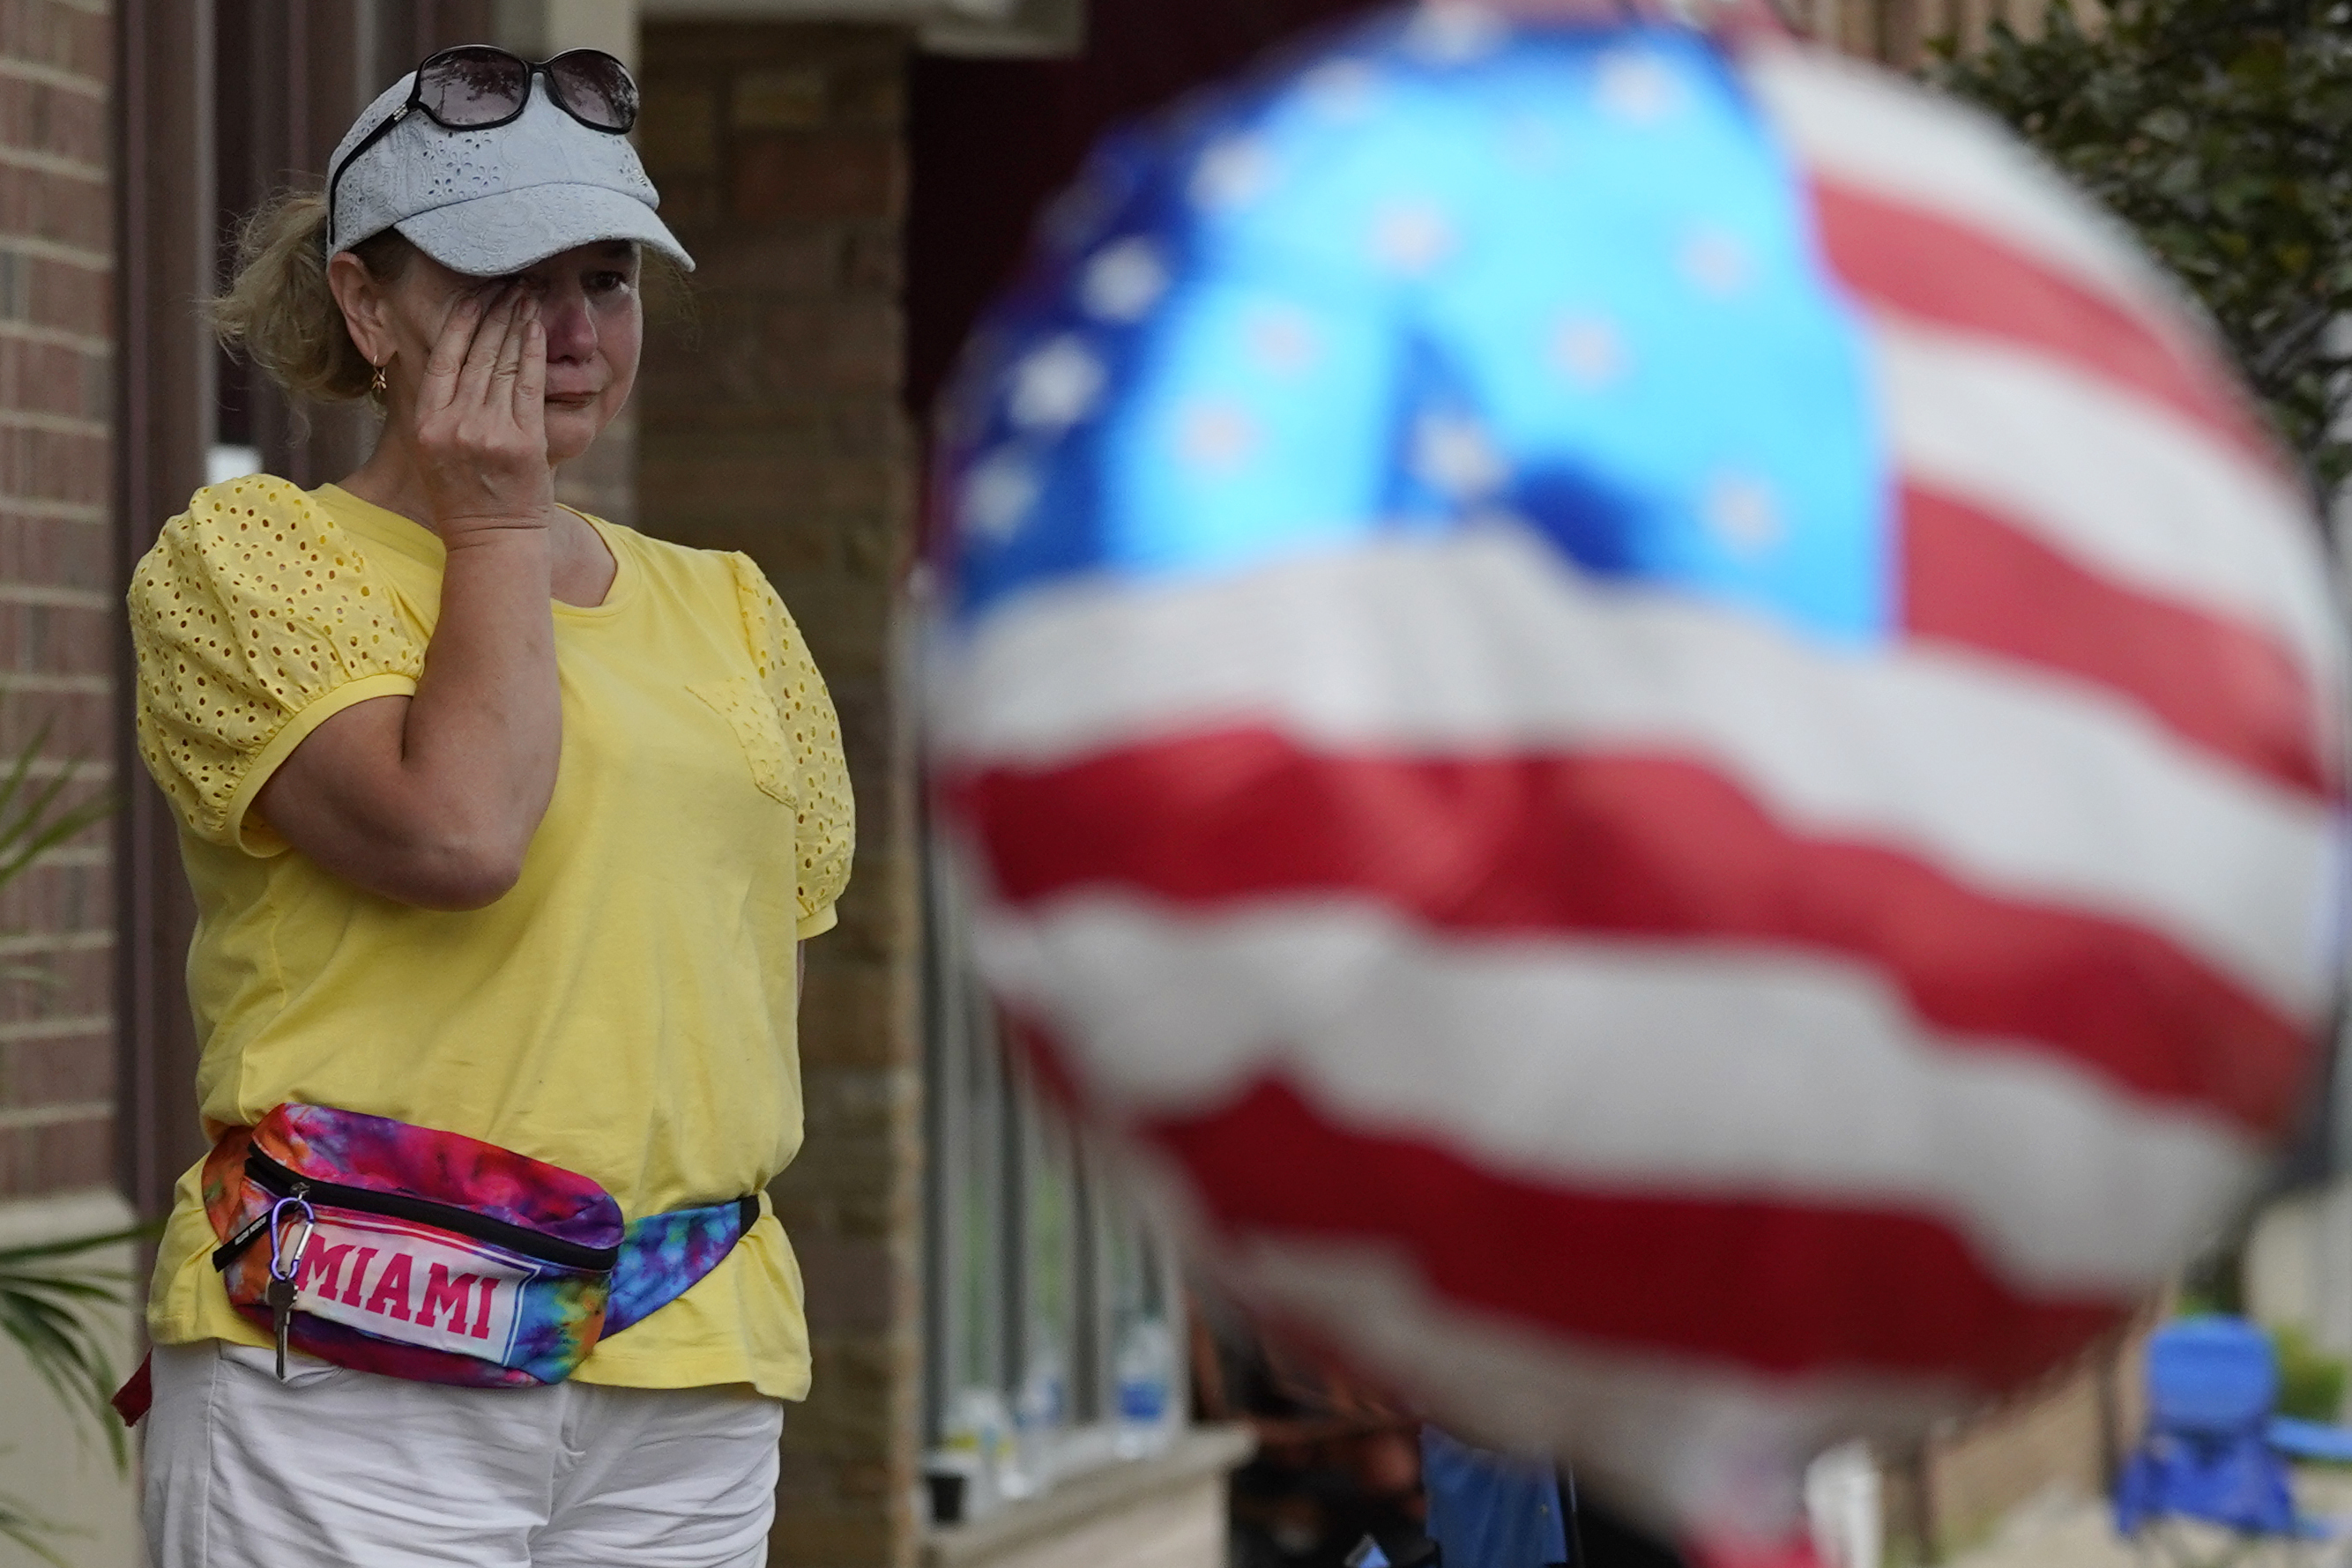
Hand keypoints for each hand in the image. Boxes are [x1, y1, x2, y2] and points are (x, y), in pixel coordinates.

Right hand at [410, 284, 551, 541]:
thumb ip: (437, 406)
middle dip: (495, 309)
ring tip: (528, 293)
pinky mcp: (522, 442)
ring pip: (502, 362)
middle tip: (511, 279)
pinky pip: (527, 384)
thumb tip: (444, 358)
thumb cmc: (465, 496)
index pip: (443, 355)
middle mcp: (453, 423)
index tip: (476, 291)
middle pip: (476, 352)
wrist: (493, 542)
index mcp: (426, 422)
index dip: (462, 318)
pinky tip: (538, 326)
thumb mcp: (433, 449)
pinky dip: (533, 351)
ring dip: (517, 321)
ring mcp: (488, 432)